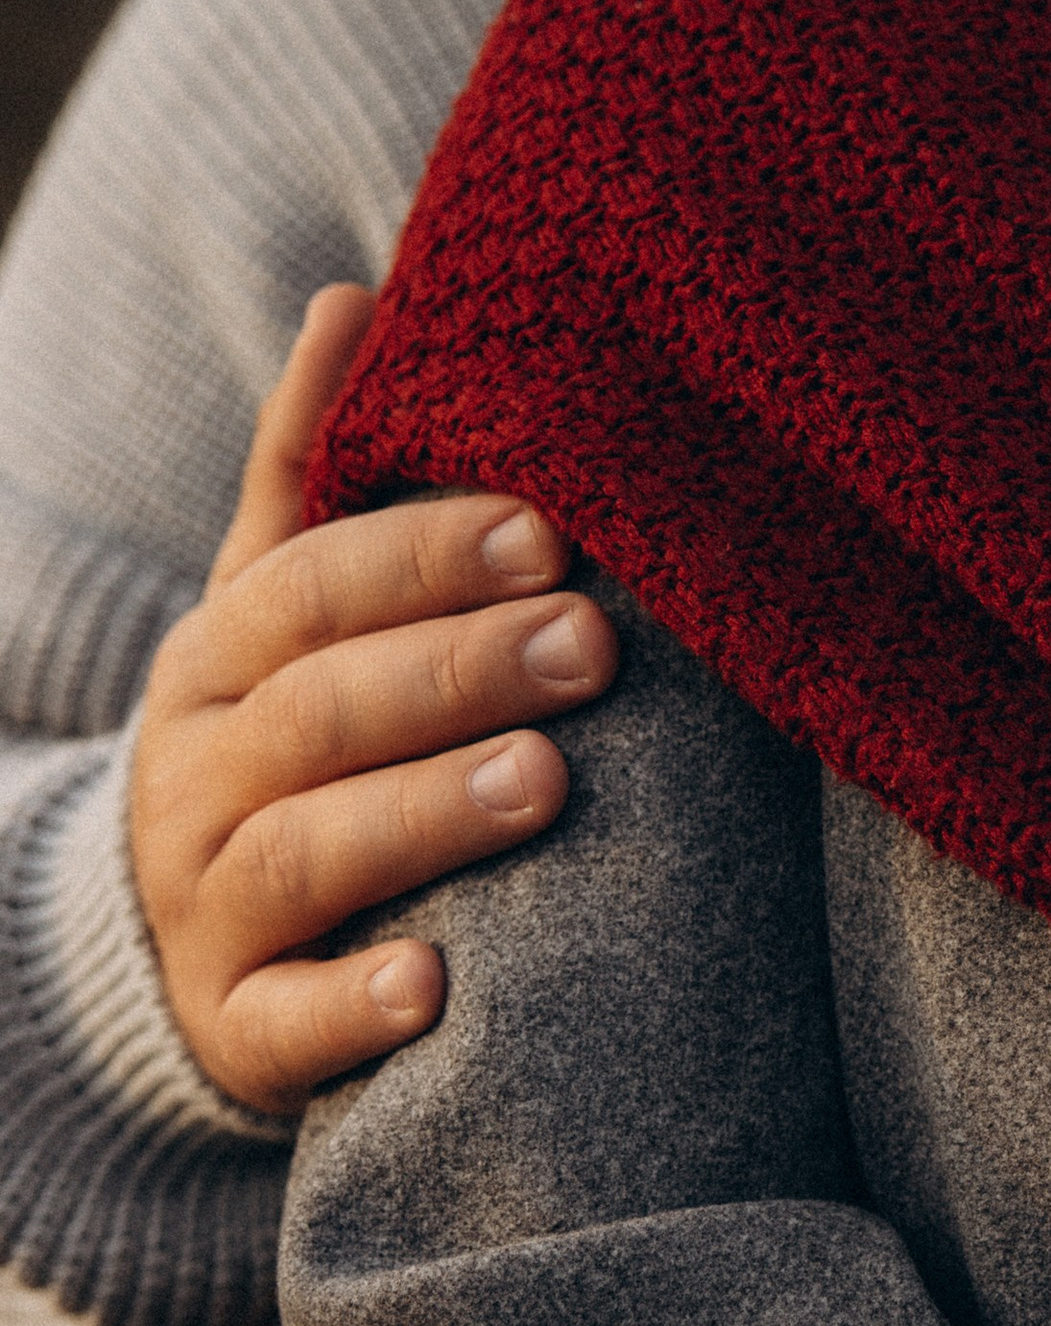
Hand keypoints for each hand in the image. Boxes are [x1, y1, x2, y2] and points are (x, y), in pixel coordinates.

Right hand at [131, 284, 617, 1112]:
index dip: (424, 558)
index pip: (309, 592)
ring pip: (304, 854)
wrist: (182, 932)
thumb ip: (315, 467)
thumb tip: (358, 293)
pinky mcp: (236, 1032)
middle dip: (456, 672)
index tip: (552, 531)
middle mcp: (197, 776)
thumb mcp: (278, 604)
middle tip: (593, 646)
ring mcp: (206, 910)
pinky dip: (356, 1005)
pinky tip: (439, 985)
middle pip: (320, 714)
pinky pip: (284, 1025)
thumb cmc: (282, 737)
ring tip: (545, 783)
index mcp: (219, 659)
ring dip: (423, 815)